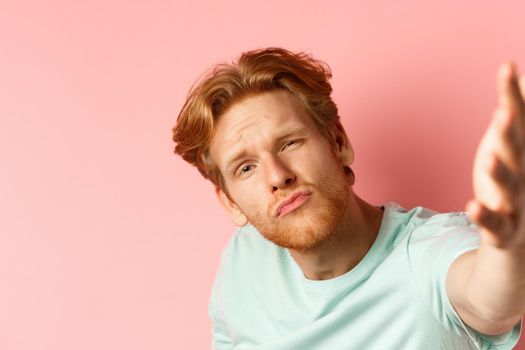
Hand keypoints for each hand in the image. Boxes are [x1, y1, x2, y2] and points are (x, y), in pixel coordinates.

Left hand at [467, 62, 524, 249]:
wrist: (520, 239)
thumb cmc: (514, 186)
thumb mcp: (512, 148)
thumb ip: (512, 116)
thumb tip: (514, 78)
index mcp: (523, 154)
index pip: (519, 120)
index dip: (512, 95)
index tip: (505, 66)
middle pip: (518, 151)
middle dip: (511, 132)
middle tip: (504, 112)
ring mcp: (517, 204)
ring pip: (510, 187)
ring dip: (501, 173)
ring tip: (489, 159)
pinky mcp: (504, 230)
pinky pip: (495, 224)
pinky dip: (484, 217)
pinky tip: (472, 206)